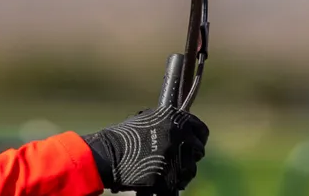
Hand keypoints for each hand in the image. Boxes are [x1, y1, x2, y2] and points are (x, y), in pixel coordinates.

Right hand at [83, 106, 208, 192]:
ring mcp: (172, 158)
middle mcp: (178, 136)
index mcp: (176, 119)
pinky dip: (168, 189)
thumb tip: (186, 127)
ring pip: (189, 171)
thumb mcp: (149, 119)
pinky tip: (160, 186)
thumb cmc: (124, 136)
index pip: (201, 131)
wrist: (106, 155)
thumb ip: (169, 122)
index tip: (196, 145)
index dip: (199, 139)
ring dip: (182, 174)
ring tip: (170, 174)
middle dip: (190, 157)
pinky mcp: (166, 179)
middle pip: (198, 151)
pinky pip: (175, 188)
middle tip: (180, 161)